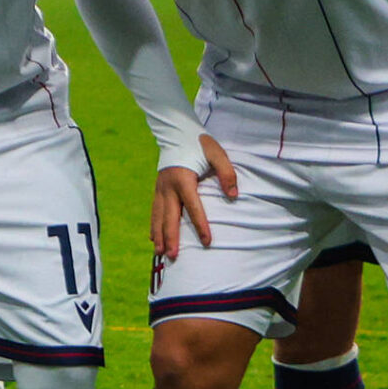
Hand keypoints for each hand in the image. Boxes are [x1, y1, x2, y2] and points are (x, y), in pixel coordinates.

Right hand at [151, 134, 236, 261]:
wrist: (177, 132)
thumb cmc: (199, 144)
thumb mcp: (218, 154)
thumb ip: (227, 173)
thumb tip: (233, 196)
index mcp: (183, 179)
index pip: (193, 207)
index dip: (200, 225)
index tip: (207, 242)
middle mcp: (168, 187)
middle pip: (170, 217)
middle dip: (171, 237)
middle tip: (173, 256)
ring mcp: (160, 188)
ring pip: (158, 216)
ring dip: (159, 235)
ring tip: (160, 252)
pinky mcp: (157, 188)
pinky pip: (154, 211)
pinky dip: (153, 225)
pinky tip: (153, 238)